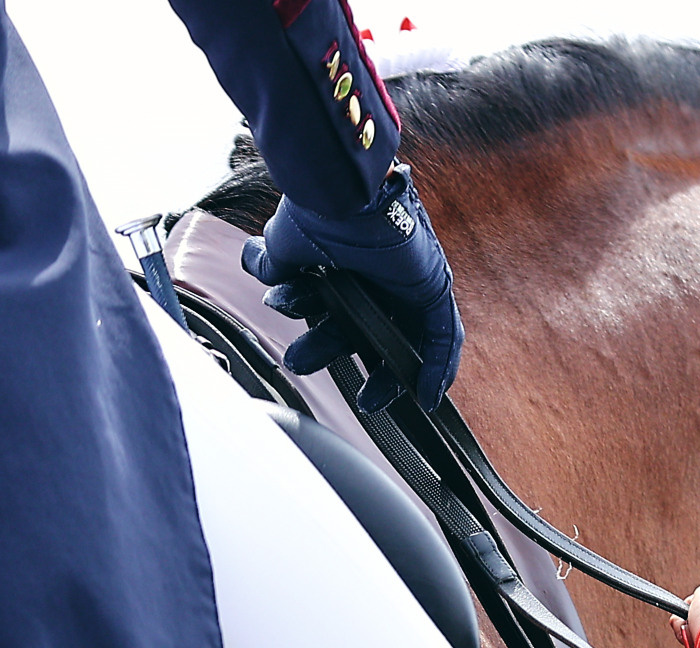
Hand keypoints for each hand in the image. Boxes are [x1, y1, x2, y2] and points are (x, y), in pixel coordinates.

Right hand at [241, 167, 462, 410]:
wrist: (342, 194)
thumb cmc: (316, 213)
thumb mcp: (286, 245)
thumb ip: (274, 262)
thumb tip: (254, 264)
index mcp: (349, 266)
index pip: (340, 313)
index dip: (322, 339)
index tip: (299, 357)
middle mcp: (381, 275)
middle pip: (368, 330)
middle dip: (340, 355)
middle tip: (315, 369)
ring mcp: (410, 282)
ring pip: (406, 339)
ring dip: (390, 374)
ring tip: (369, 401)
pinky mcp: (434, 286)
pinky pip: (444, 337)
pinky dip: (438, 368)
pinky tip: (426, 398)